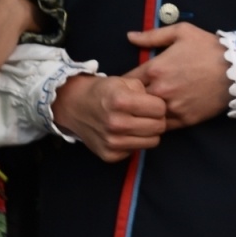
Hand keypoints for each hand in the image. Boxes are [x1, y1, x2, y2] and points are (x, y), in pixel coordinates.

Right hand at [50, 73, 166, 162]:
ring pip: (152, 142)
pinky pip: (136, 150)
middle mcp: (116, 123)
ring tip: (137, 123)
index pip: (160, 109)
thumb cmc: (103, 91)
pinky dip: (134, 141)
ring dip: (148, 132)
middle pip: (159, 127)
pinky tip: (124, 133)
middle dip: (157, 119)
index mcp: (121, 101)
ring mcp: (112, 142)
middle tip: (146, 114)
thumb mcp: (124, 81)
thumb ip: (146, 90)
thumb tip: (161, 106)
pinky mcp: (110, 155)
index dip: (158, 104)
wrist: (74, 106)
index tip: (150, 103)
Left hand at [125, 23, 231, 128]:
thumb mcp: (181, 32)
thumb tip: (129, 37)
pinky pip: (163, 126)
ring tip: (144, 110)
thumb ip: (152, 36)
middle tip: (131, 98)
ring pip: (147, 116)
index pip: (126, 81)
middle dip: (130, 99)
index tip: (124, 84)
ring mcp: (172, 108)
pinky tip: (160, 117)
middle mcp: (160, 91)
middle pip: (133, 101)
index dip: (123, 83)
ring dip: (144, 113)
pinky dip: (159, 122)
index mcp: (155, 69)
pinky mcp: (185, 120)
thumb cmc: (208, 47)